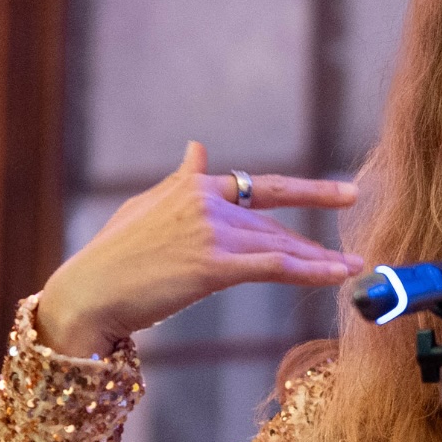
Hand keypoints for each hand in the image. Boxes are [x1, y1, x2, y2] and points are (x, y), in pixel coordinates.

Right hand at [37, 141, 362, 355]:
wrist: (88, 293)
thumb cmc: (111, 258)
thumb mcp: (144, 208)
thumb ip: (180, 181)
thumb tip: (198, 148)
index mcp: (192, 187)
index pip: (259, 188)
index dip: (306, 191)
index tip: (343, 192)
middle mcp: (206, 202)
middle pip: (273, 224)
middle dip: (313, 240)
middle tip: (353, 248)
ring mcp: (211, 232)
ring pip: (279, 245)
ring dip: (320, 258)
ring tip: (353, 267)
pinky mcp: (214, 265)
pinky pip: (275, 266)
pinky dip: (312, 270)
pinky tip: (339, 274)